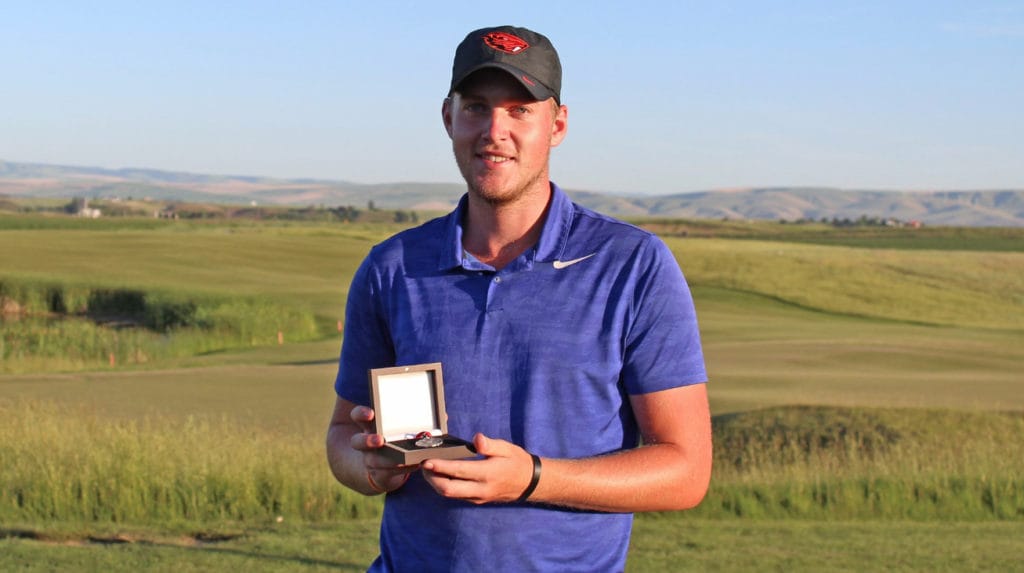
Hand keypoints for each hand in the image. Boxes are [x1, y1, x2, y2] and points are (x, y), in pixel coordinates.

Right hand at [348, 404, 414, 492]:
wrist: (382, 465)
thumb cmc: (393, 438)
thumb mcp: (396, 425)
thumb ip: (412, 417)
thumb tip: (440, 410)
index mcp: (369, 426)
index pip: (358, 416)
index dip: (361, 414)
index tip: (371, 414)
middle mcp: (365, 443)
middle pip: (357, 441)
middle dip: (367, 441)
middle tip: (380, 440)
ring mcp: (370, 460)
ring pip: (373, 461)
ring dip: (387, 460)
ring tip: (402, 457)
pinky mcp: (380, 474)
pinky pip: (387, 473)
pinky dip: (402, 469)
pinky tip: (414, 464)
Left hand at [421, 433, 535, 503]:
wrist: (530, 483)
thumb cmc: (517, 462)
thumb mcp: (507, 448)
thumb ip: (490, 445)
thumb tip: (477, 438)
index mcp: (487, 474)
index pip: (458, 471)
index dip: (440, 467)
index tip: (426, 461)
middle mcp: (481, 489)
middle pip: (448, 489)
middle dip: (431, 479)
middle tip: (423, 466)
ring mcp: (478, 497)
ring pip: (450, 495)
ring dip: (436, 484)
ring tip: (429, 471)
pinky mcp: (477, 500)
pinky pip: (457, 496)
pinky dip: (445, 487)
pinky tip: (442, 476)